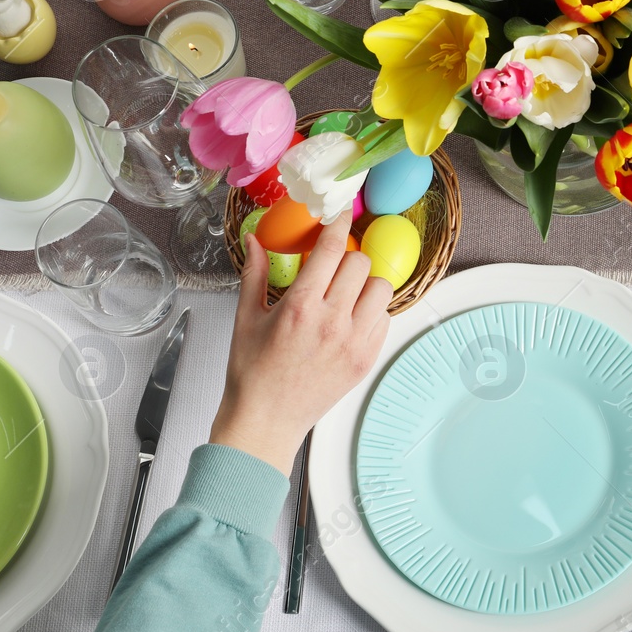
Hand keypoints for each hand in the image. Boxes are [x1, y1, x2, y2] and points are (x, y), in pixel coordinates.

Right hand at [210, 213, 392, 474]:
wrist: (266, 419)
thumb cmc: (251, 370)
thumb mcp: (246, 317)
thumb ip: (255, 273)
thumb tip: (254, 239)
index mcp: (300, 306)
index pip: (332, 249)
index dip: (340, 223)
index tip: (343, 211)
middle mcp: (332, 321)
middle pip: (360, 263)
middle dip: (346, 258)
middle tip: (333, 267)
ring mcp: (354, 342)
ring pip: (380, 288)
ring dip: (364, 284)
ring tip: (345, 294)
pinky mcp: (367, 359)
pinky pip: (385, 318)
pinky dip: (372, 312)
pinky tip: (350, 319)